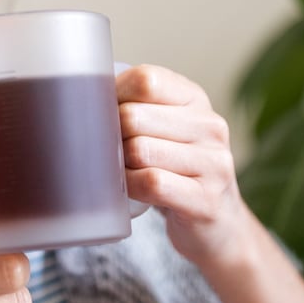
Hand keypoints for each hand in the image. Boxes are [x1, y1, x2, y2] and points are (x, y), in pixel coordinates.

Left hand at [118, 64, 251, 270]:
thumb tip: (83, 94)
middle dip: (111, 134)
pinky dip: (130, 185)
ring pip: (139, 150)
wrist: (220, 223)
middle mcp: (210, 126)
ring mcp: (213, 163)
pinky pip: (151, 182)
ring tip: (122, 171)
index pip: (145, 80)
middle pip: (134, 116)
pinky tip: (129, 189)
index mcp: (196, 99)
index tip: (105, 113)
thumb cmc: (177, 169)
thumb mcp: (168, 127)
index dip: (114, 95)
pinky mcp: (205, 199)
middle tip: (109, 150)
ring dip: (119, 164)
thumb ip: (138, 106)